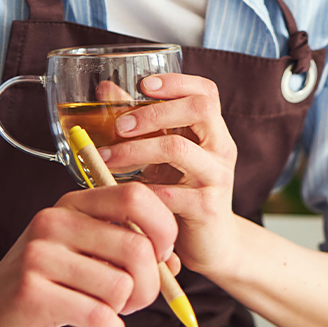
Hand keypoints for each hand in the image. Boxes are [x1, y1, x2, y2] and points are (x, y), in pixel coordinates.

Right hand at [0, 183, 178, 326]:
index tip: (161, 256)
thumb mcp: (84, 252)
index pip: (136, 197)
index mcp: (73, 204)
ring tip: (107, 312)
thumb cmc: (45, 281)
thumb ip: (128, 249)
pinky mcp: (32, 293)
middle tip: (135, 299)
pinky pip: (99, 315)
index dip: (163, 229)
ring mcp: (39, 256)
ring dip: (125, 310)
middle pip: (137, 249)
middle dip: (150, 284)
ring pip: (121, 287)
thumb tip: (175, 264)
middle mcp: (54, 222)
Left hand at [101, 73, 238, 276]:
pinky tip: (120, 192)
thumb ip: (140, 124)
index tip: (144, 84)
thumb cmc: (184, 195)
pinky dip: (140, 190)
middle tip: (119, 125)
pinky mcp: (206, 208)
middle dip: (153, 112)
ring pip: (178, 149)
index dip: (177, 82)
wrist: (213, 245)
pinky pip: (169, 193)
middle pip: (198, 109)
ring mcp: (216, 178)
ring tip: (106, 158)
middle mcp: (221, 150)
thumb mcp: (163, 157)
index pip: (206, 93)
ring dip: (135, 149)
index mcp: (212, 133)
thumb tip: (106, 90)